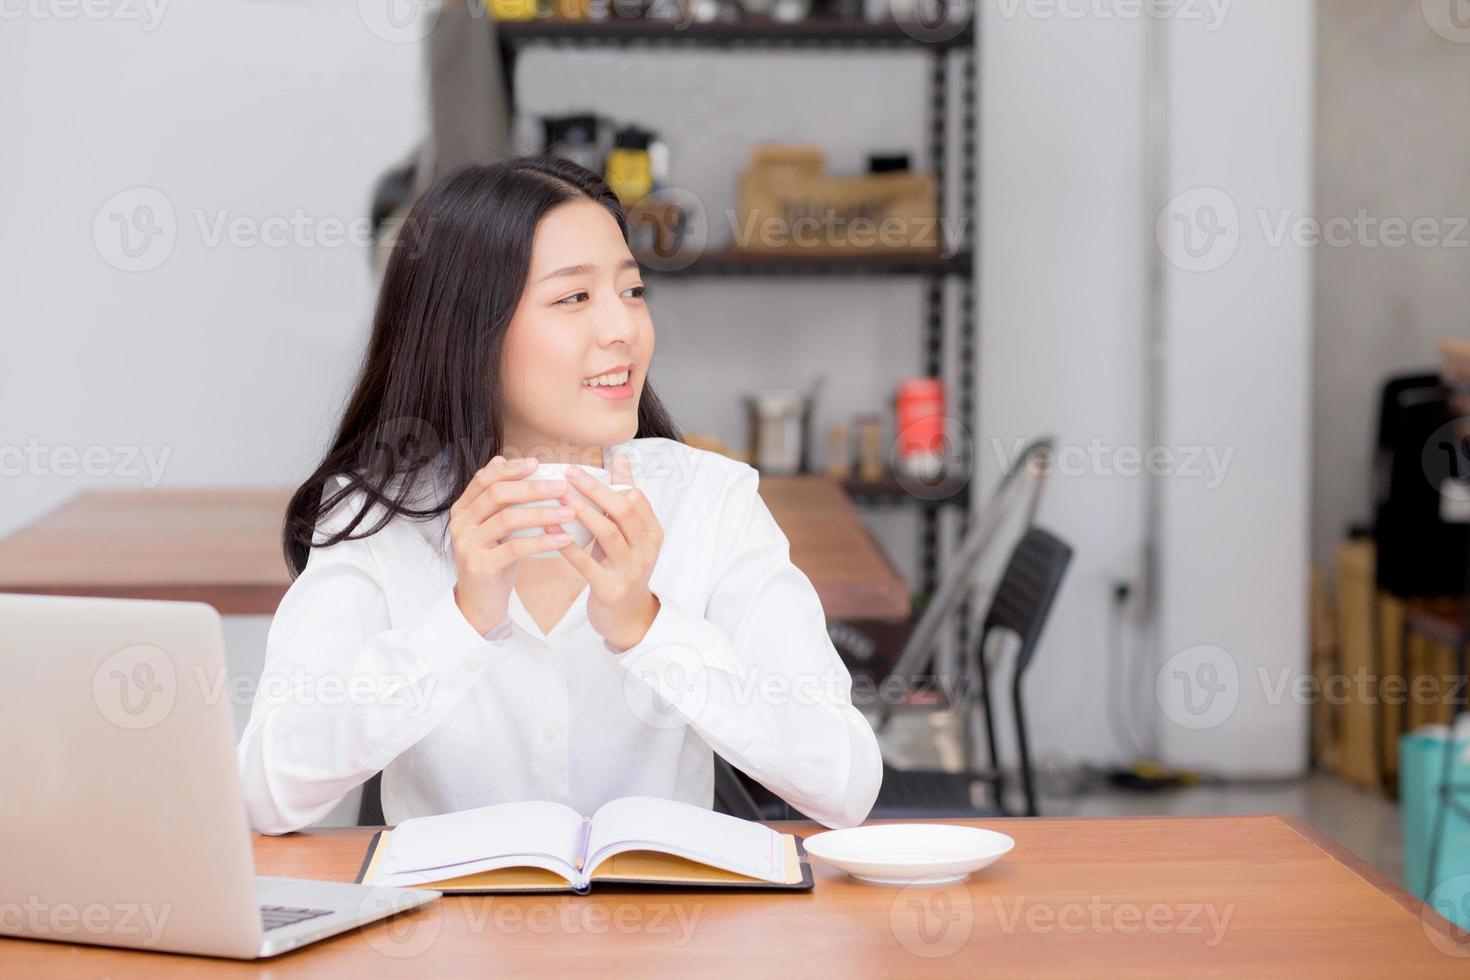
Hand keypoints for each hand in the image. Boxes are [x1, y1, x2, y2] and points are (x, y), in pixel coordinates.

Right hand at [447, 456, 576, 634]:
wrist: (480, 603)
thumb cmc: (492, 561)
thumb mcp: (492, 526)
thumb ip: (495, 497)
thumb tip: (501, 459)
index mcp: (463, 509)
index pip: (485, 479)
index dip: (511, 468)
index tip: (538, 463)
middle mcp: (461, 524)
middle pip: (498, 494)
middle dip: (533, 488)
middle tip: (562, 486)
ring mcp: (468, 545)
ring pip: (508, 518)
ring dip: (542, 512)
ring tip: (569, 511)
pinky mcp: (481, 566)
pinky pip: (516, 547)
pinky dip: (543, 540)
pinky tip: (564, 538)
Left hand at [553, 453, 664, 651]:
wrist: (628, 617)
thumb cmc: (623, 568)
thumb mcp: (630, 534)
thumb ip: (625, 497)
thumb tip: (620, 458)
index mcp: (652, 532)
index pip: (636, 498)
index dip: (608, 482)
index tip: (578, 470)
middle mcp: (646, 549)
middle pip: (624, 511)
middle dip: (594, 490)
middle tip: (567, 475)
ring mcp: (630, 570)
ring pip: (607, 533)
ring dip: (582, 512)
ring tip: (558, 496)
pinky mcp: (610, 588)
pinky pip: (586, 563)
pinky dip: (567, 544)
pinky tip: (548, 528)